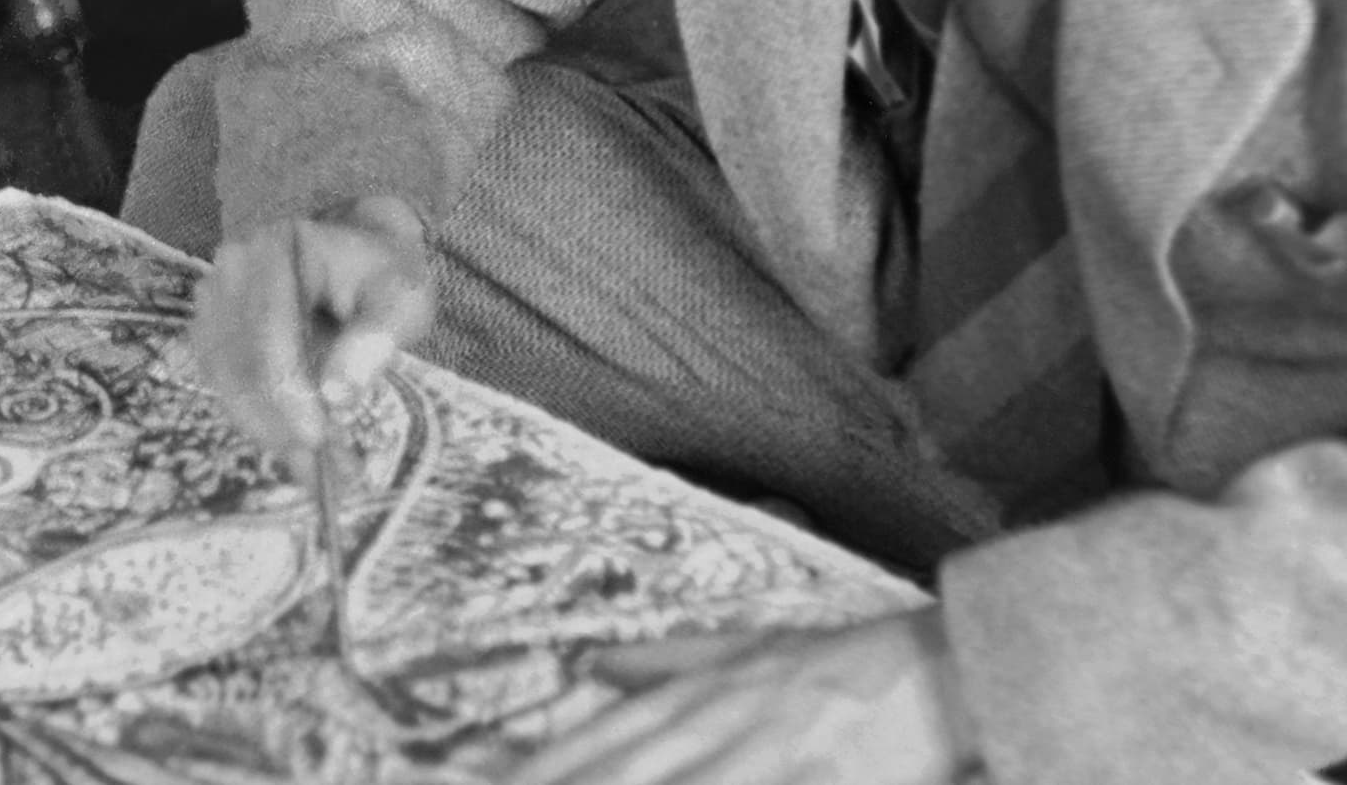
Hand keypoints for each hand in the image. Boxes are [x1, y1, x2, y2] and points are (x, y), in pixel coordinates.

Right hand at [190, 195, 433, 459]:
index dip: (287, 390)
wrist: (359, 251)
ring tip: (316, 464)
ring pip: (226, 379)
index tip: (316, 439)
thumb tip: (337, 396)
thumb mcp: (402, 298)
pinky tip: (293, 439)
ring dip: (267, 428)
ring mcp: (215, 294)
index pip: (270, 328)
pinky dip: (256, 417)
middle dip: (278, 423)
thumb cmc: (384, 274)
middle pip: (239, 360)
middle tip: (323, 470)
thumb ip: (375, 339)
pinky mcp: (211, 324)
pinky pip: (224, 382)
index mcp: (279, 248)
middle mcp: (234, 266)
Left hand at [512, 609, 984, 784]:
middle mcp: (717, 722)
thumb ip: (667, 662)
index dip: (542, 766)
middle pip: (624, 770)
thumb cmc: (837, 665)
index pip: (600, 739)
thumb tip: (591, 661)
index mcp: (697, 693)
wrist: (934, 665)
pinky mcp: (817, 780)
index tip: (485, 780)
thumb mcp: (745, 648)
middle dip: (564, 783)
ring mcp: (766, 756)